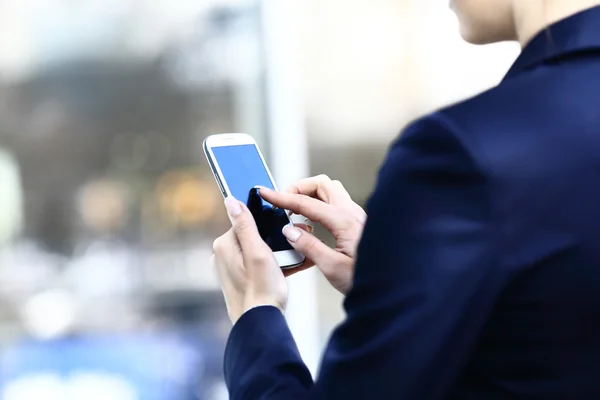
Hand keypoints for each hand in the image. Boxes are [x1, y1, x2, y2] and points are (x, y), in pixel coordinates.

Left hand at [212, 197, 287, 323]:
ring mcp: (229, 268)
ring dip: (274, 253)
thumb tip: (230, 200)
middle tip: (290, 246)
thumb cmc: (261, 290)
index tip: (282, 230)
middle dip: (272, 239)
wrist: (260, 323)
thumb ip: (245, 224)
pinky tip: (286, 269)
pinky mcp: (238, 279)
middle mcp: (222, 255)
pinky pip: (256, 264)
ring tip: (290, 260)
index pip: (246, 220)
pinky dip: (270, 265)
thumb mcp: (257, 251)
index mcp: (224, 245)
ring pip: (257, 250)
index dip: (266, 224)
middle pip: (252, 235)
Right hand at [259, 175, 365, 294]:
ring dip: (310, 195)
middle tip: (283, 203)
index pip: (306, 202)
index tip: (265, 192)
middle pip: (321, 184)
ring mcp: (357, 216)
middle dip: (299, 188)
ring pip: (330, 191)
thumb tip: (289, 231)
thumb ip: (308, 247)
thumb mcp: (332, 268)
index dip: (282, 198)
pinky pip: (335, 203)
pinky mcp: (357, 224)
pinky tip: (311, 224)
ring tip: (295, 212)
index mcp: (344, 221)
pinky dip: (319, 205)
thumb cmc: (368, 280)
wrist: (394, 287)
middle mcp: (352, 213)